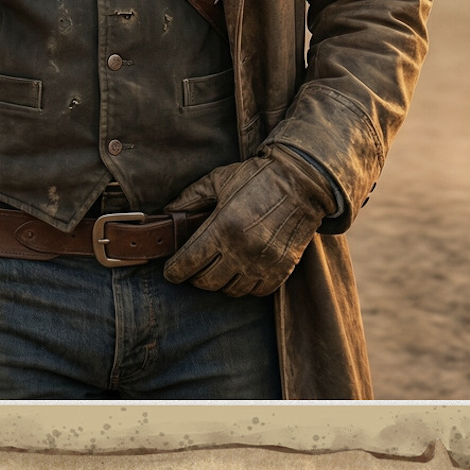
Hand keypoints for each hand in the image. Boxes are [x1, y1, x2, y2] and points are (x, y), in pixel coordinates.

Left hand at [162, 147, 334, 296]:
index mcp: (222, 227)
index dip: (174, 271)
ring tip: (217, 267)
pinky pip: (255, 291)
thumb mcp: (218, 180)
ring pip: (230, 290)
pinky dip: (244, 285)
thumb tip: (168, 213)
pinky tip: (240, 270)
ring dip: (219, 281)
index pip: (188, 263)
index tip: (170, 271)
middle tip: (193, 266)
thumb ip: (190, 198)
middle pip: (206, 282)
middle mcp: (242, 250)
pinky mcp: (281, 269)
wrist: (301, 181)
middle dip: (194, 276)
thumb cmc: (257, 177)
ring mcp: (263, 263)